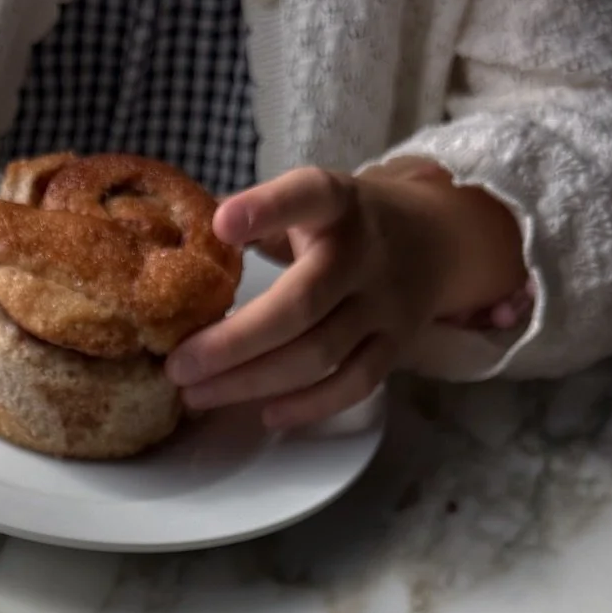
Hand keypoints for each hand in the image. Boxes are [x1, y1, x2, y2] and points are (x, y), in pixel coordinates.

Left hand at [166, 163, 527, 429]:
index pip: (307, 197)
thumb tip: (175, 246)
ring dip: (253, 381)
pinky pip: (354, 383)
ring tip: (197, 394)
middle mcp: (364, 254)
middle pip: (301, 305)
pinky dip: (310, 406)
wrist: (436, 239)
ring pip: (319, 353)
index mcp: (337, 204)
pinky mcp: (397, 345)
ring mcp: (385, 304)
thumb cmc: (343, 225)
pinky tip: (264, 415)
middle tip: (177, 366)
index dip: (267, 209)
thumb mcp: (308, 205)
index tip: (221, 225)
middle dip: (233, 343)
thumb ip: (255, 221)